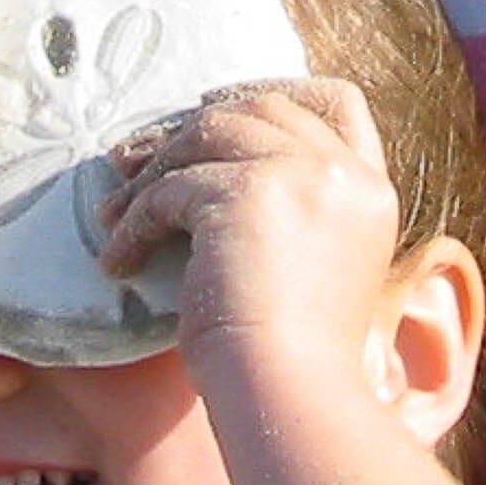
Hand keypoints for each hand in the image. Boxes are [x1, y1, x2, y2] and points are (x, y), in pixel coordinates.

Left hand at [97, 78, 401, 392]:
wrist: (292, 393)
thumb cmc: (296, 358)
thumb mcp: (318, 267)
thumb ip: (297, 212)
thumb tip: (215, 173)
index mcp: (370, 190)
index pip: (339, 101)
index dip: (277, 91)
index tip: (219, 105)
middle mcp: (342, 171)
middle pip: (261, 108)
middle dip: (192, 127)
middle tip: (135, 156)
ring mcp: (300, 174)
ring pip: (209, 132)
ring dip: (152, 170)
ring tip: (114, 212)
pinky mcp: (246, 193)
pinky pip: (170, 190)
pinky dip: (135, 223)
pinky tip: (119, 262)